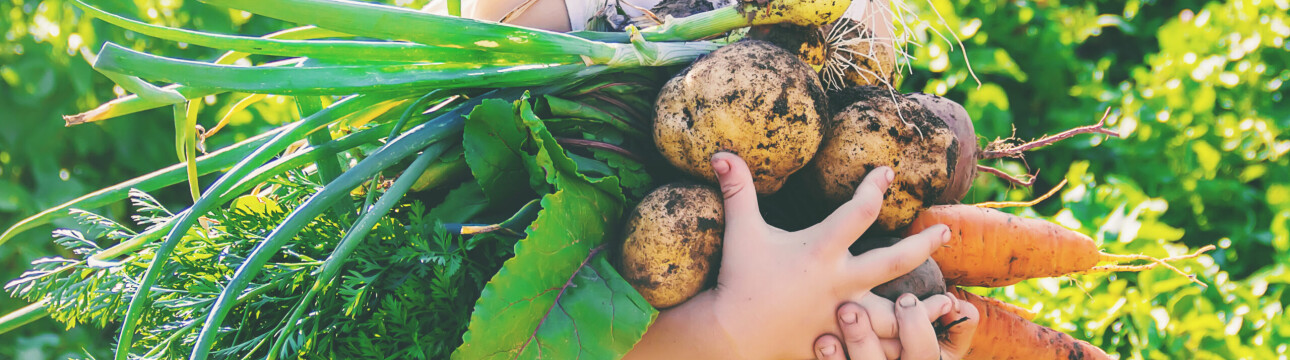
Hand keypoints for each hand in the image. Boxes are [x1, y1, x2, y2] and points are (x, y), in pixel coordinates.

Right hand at [705, 152, 951, 358]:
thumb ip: (737, 190)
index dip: (875, 186)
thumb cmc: (738, 278)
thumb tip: (720, 152)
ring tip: (950, 300)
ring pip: (896, 313)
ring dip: (924, 307)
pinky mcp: (839, 341)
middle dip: (924, 243)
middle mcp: (839, 281)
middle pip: (895, 260)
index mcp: (820, 250)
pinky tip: (916, 340)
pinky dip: (898, 344)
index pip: (859, 210)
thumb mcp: (741, 230)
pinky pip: (876, 346)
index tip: (888, 172)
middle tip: (945, 230)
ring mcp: (842, 315)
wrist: (731, 333)